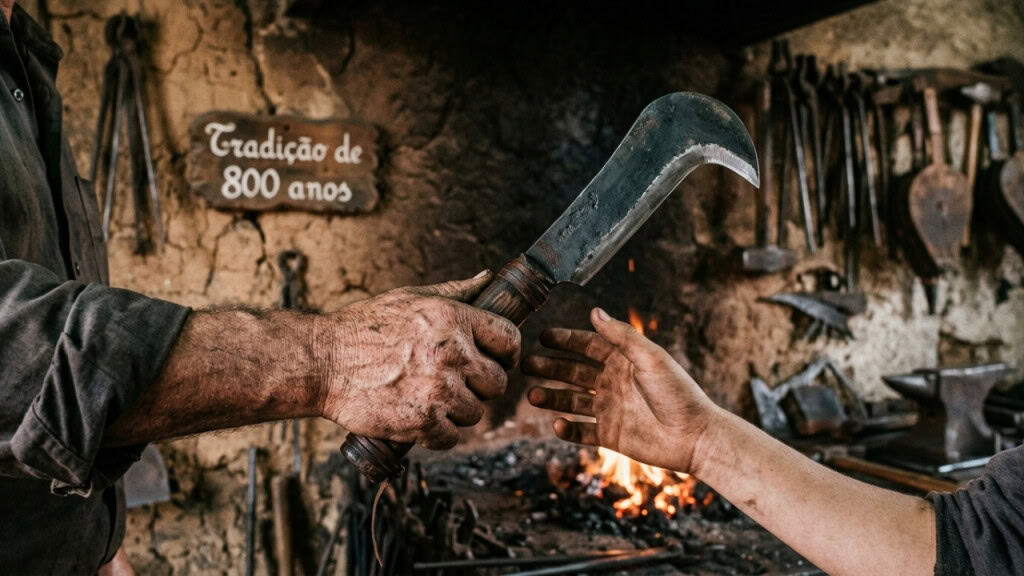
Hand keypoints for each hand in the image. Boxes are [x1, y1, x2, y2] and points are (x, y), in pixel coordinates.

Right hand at [318, 272, 520, 449]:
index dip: (505, 353)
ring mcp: (439, 390)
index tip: (494, 360)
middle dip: (479, 385)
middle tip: (452, 382)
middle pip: (497, 382)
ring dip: (456, 411)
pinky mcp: (422, 422)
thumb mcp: (411, 298)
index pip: (509, 340)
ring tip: (428, 397)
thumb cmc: (364, 328)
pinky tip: (419, 419)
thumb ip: (456, 291)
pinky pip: (451, 437)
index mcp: (453, 319)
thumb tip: (489, 277)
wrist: (322, 362)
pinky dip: (437, 434)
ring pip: (475, 412)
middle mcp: (452, 353)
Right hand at [523, 307, 717, 472]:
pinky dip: (567, 429)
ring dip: (551, 397)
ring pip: (572, 401)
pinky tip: (557, 424)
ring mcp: (610, 409)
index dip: (566, 340)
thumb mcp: (650, 358)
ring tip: (532, 395)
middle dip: (550, 367)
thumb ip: (621, 336)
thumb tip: (595, 312)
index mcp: (623, 361)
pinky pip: (582, 431)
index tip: (543, 336)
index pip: (588, 345)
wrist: (695, 436)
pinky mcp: (610, 435)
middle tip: (526, 364)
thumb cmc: (678, 393)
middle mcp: (613, 383)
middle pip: (573, 372)